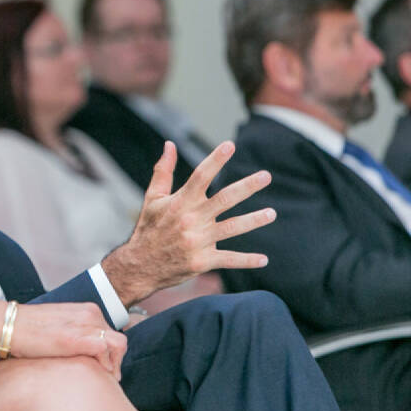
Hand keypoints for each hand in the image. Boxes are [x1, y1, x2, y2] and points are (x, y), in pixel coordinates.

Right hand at [0, 300, 125, 378]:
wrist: (9, 326)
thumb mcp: (60, 326)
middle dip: (116, 361)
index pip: (112, 333)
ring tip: (104, 377)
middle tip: (108, 376)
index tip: (106, 367)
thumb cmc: (30, 330)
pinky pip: (104, 349)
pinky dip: (105, 363)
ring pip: (118, 345)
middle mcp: (89, 314)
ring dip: (114, 364)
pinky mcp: (75, 338)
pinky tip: (95, 371)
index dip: (113, 353)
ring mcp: (83, 324)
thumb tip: (88, 351)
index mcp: (86, 311)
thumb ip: (77, 333)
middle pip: (119, 341)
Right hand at [102, 141, 274, 305]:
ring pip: (232, 228)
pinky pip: (228, 259)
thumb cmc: (148, 228)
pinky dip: (247, 260)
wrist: (139, 266)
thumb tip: (170, 144)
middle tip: (266, 176)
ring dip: (253, 220)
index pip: (200, 176)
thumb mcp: (152, 198)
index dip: (215, 160)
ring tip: (271, 213)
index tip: (230, 145)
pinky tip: (264, 259)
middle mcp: (190, 220)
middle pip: (224, 199)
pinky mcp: (202, 262)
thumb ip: (163, 171)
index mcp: (179, 202)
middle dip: (247, 187)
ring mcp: (197, 242)